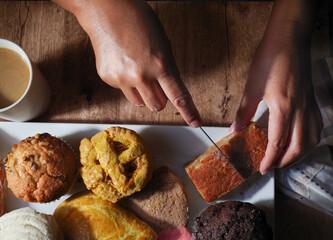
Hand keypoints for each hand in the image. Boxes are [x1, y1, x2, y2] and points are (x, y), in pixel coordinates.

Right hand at [66, 0, 200, 126]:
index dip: (188, 111)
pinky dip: (125, 82)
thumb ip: (167, 69)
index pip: (178, 96)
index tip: (195, 122)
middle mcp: (142, 76)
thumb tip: (167, 90)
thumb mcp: (163, 44)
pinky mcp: (108, 78)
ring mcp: (123, 79)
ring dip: (142, 93)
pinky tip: (122, 63)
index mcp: (160, 64)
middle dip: (159, 99)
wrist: (107, 11)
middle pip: (157, 106)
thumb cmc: (138, 22)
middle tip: (155, 84)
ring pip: (139, 102)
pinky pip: (123, 91)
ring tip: (136, 70)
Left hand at [230, 22, 322, 174]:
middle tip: (273, 167)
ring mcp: (309, 104)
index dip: (270, 159)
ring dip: (299, 153)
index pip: (278, 142)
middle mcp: (300, 109)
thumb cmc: (271, 58)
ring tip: (286, 159)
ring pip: (311, 138)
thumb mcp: (252, 86)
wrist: (289, 38)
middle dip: (286, 161)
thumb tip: (235, 129)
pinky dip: (309, 139)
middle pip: (298, 146)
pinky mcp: (311, 99)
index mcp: (283, 107)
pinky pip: (316, 126)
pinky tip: (301, 140)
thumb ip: (244, 111)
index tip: (263, 169)